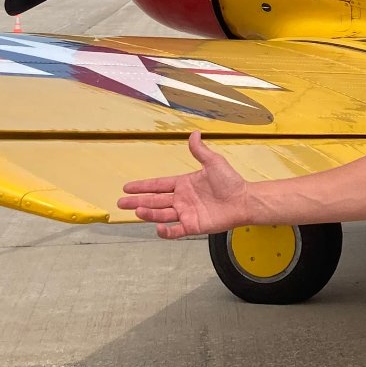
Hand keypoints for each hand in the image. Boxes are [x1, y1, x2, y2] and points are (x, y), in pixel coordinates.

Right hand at [119, 132, 255, 238]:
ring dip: (148, 213)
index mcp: (183, 184)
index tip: (128, 187)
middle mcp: (182, 199)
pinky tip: (157, 228)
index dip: (143, 186)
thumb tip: (194, 134)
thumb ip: (200, 151)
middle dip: (137, 201)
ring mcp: (186, 213)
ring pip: (162, 214)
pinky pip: (176, 230)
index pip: (158, 185)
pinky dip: (166, 231)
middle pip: (155, 200)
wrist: (244, 200)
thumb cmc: (231, 182)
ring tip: (136, 211)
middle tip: (121, 202)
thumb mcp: (214, 162)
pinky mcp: (193, 225)